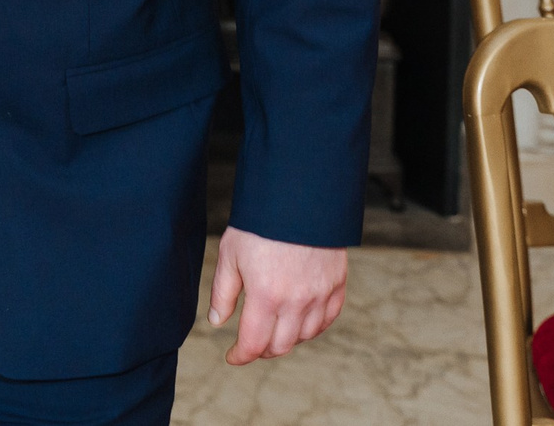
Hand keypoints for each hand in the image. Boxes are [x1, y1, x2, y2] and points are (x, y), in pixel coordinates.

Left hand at [207, 226, 346, 365]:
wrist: (298, 197)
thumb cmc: (260, 224)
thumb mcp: (230, 255)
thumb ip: (222, 293)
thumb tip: (217, 323)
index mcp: (266, 296)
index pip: (253, 343)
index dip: (240, 356)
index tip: (232, 356)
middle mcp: (296, 301)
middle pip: (280, 346)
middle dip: (261, 350)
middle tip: (251, 343)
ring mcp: (320, 295)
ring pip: (304, 336)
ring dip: (286, 339)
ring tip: (272, 329)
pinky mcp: (337, 284)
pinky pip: (327, 319)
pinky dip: (312, 327)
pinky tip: (299, 321)